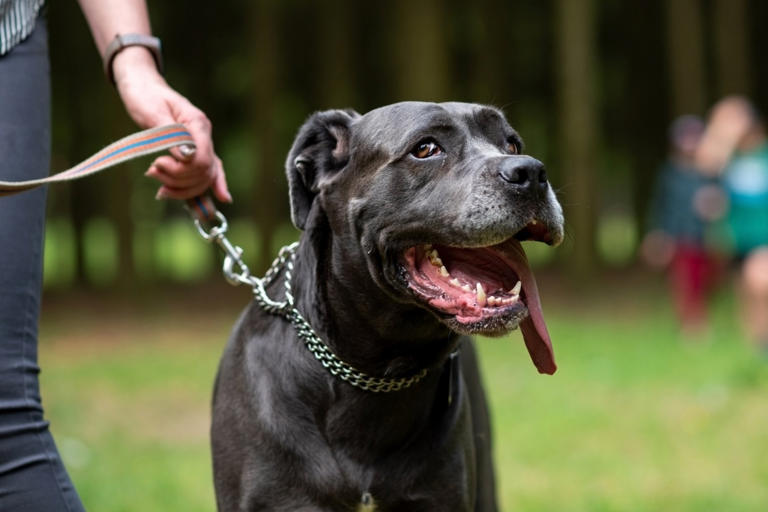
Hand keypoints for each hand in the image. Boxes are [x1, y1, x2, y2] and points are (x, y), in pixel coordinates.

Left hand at [112, 47, 230, 201]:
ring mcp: (201, 146)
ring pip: (204, 179)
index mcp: (198, 124)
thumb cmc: (145, 96)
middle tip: (151, 171)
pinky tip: (202, 209)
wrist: (142, 87)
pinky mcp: (193, 154)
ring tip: (159, 186)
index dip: (182, 169)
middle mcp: (204, 136)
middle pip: (204, 172)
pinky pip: (204, 177)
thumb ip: (171, 136)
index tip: (157, 164)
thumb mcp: (153, 113)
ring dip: (182, 188)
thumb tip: (186, 157)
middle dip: (178, 179)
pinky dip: (201, 193)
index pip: (203, 158)